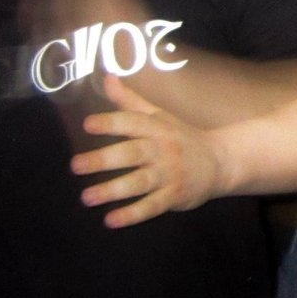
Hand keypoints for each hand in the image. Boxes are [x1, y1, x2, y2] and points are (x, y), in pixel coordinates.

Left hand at [72, 77, 225, 227]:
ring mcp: (170, 174)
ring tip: (86, 197)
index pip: (133, 122)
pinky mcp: (174, 197)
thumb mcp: (160, 116)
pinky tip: (110, 220)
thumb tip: (107, 77)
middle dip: (104, 159)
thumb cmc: (182, 137)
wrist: (220, 162)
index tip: (87, 125)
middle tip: (75, 165)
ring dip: (112, 190)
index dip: (111, 123)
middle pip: (132, 153)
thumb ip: (131, 101)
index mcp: (158, 128)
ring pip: (139, 182)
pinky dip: (132, 214)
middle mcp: (163, 150)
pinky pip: (152, 206)